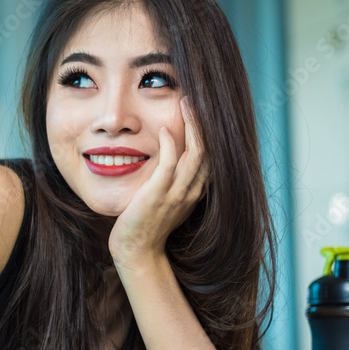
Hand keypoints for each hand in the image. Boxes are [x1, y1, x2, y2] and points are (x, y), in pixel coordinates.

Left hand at [108, 96, 208, 267]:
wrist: (136, 250)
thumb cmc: (146, 223)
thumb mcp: (167, 199)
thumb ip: (172, 179)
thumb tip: (171, 157)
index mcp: (195, 191)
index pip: (212, 156)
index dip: (210, 132)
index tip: (203, 111)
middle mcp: (191, 191)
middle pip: (209, 150)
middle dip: (204, 123)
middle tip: (196, 99)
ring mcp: (176, 194)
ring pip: (195, 154)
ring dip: (192, 126)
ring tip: (186, 103)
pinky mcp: (157, 196)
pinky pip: (170, 166)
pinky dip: (170, 145)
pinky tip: (167, 129)